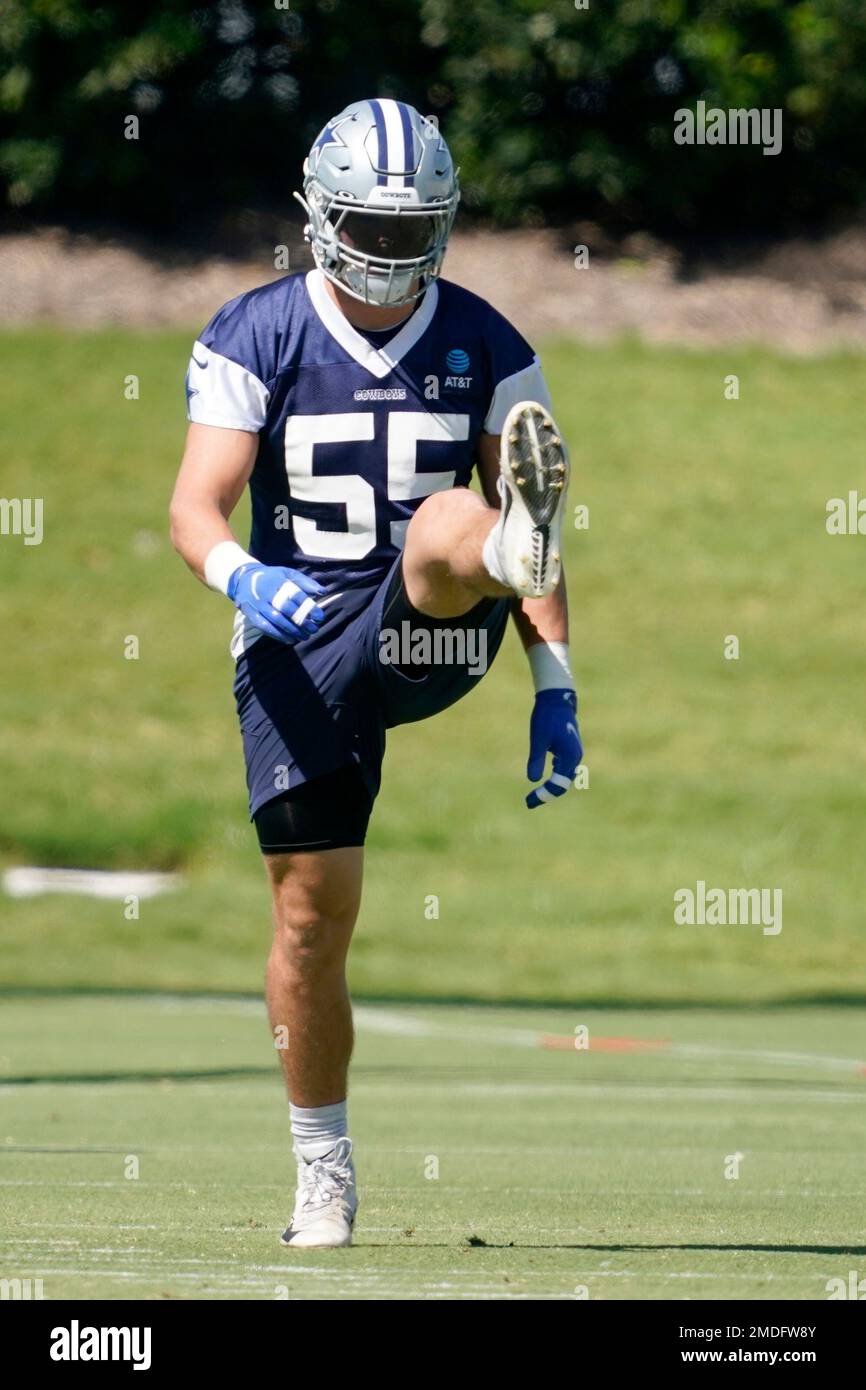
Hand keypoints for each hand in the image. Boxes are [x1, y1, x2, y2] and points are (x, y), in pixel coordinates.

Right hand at [227, 563, 325, 644]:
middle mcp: (265, 592)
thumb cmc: (271, 577)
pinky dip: (278, 635)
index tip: (319, 617)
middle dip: (301, 621)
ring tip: (304, 636)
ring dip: (291, 631)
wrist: (243, 579)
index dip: (308, 607)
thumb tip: (322, 591)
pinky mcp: (250, 614)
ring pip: (275, 620)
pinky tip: (289, 639)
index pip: (295, 595)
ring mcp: (256, 604)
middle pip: (286, 609)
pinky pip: (264, 627)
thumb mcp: (287, 573)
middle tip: (313, 629)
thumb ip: (304, 582)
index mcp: (277, 581)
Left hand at [526, 689, 582, 808]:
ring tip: (536, 794)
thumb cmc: (547, 717)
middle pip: (563, 783)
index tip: (529, 801)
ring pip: (564, 775)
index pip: (559, 784)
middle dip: (547, 793)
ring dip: (551, 785)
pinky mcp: (568, 747)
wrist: (557, 698)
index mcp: (570, 757)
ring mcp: (573, 752)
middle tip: (529, 802)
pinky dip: (555, 774)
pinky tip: (546, 775)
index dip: (544, 795)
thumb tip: (532, 780)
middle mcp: (575, 757)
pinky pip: (563, 767)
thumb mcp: (538, 739)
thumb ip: (536, 759)